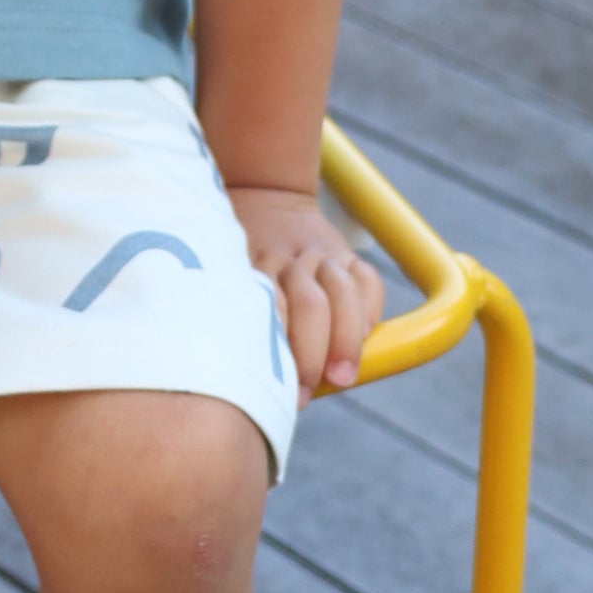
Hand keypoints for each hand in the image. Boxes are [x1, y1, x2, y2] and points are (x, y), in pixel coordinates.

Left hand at [229, 186, 384, 401]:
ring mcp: (319, 253)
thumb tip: (247, 384)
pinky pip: (367, 278)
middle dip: (310, 355)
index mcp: (252, 267)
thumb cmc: (239, 263)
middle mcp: (287, 259)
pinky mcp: (344, 250)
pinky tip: (364, 336)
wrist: (264, 198)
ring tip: (342, 376)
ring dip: (345, 339)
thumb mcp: (223, 278)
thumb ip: (236, 319)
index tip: (276, 392)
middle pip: (308, 306)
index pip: (269, 311)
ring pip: (341, 293)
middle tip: (305, 394)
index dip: (275, 353)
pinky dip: (370, 308)